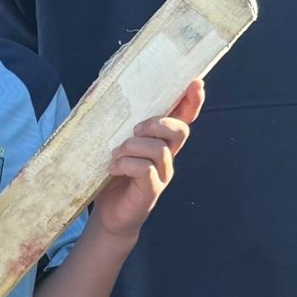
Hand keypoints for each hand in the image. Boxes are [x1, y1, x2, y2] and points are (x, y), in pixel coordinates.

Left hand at [90, 80, 202, 240]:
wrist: (109, 214)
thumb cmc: (112, 175)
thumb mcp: (114, 144)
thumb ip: (118, 124)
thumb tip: (101, 90)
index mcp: (161, 141)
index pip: (184, 117)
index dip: (192, 100)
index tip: (195, 82)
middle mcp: (167, 156)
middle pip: (179, 130)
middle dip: (158, 123)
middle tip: (134, 130)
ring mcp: (163, 173)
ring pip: (159, 149)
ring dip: (133, 147)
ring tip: (115, 154)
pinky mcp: (152, 190)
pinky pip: (146, 170)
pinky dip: (126, 165)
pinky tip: (113, 168)